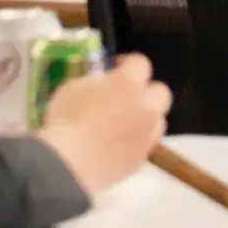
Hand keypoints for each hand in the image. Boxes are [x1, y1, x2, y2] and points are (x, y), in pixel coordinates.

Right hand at [36, 54, 167, 196]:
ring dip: (146, 119)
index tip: (114, 68)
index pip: (140, 63)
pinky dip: (137, 143)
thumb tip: (100, 84)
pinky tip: (119, 147)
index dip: (128, 63)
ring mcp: (147, 134)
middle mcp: (145, 105)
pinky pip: (146, 146)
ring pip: (158, 121)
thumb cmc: (66, 120)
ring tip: (125, 124)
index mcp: (129, 82)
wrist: (69, 164)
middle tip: (126, 97)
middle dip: (147, 91)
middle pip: (160, 91)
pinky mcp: (140, 159)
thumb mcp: (73, 88)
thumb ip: (94, 82)